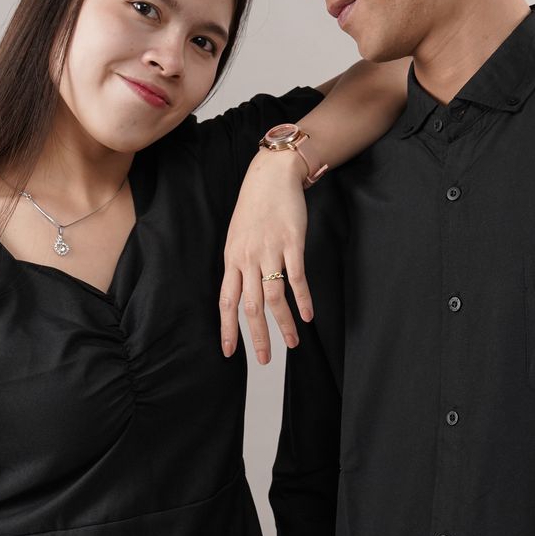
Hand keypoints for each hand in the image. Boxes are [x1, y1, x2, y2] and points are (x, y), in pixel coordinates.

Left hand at [220, 150, 313, 365]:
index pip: (227, 301)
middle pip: (250, 306)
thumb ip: (239, 264)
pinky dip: (302, 299)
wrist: (271, 175)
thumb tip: (240, 291)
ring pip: (274, 296)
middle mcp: (248, 258)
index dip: (228, 329)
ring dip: (284, 324)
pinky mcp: (292, 242)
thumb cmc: (255, 206)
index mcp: (232, 259)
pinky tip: (308, 315)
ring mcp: (270, 250)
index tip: (229, 352)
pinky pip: (296, 277)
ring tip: (293, 343)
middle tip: (263, 360)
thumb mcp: (238, 236)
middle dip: (257, 336)